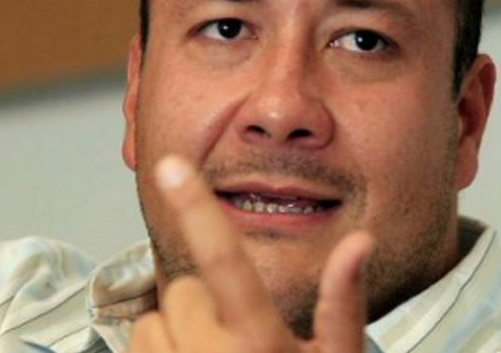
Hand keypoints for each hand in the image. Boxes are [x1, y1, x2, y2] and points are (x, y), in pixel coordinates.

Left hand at [128, 155, 374, 352]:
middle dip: (203, 303)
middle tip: (239, 335)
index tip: (170, 166)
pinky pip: (140, 351)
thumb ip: (344, 304)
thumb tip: (360, 243)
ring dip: (176, 330)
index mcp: (259, 341)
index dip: (198, 207)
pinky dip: (161, 352)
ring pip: (151, 321)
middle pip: (182, 290)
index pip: (225, 259)